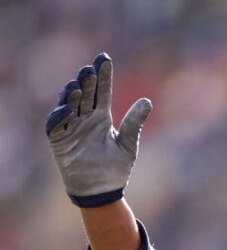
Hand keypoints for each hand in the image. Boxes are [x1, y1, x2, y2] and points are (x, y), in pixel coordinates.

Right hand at [45, 53, 151, 207]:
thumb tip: (147, 101)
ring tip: (78, 85)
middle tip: (90, 68)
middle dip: (86, 80)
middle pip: (85, 94)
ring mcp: (71, 129)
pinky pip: (56, 126)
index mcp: (102, 117)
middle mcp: (85, 119)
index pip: (102, 91)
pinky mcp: (59, 141)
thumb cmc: (116, 168)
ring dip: (72, 95)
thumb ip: (135, 122)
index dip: (103, 75)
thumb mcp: (129, 143)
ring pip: (69, 106)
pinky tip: (67, 109)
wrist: (102, 190)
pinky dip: (60, 117)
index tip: (104, 58)